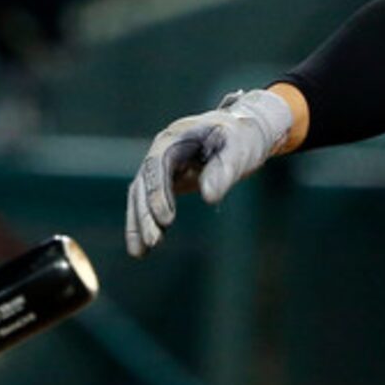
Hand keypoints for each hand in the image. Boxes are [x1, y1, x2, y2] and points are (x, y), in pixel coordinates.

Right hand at [125, 87, 293, 258]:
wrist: (244, 131)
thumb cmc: (243, 136)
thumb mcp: (240, 149)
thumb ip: (224, 170)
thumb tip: (208, 197)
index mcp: (176, 137)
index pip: (157, 164)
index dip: (157, 192)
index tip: (165, 220)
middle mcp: (162, 150)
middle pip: (144, 182)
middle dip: (145, 213)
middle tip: (153, 242)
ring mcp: (162, 166)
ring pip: (141, 195)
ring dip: (139, 222)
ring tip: (140, 253)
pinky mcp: (168, 181)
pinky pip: (150, 203)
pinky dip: (145, 222)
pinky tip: (144, 247)